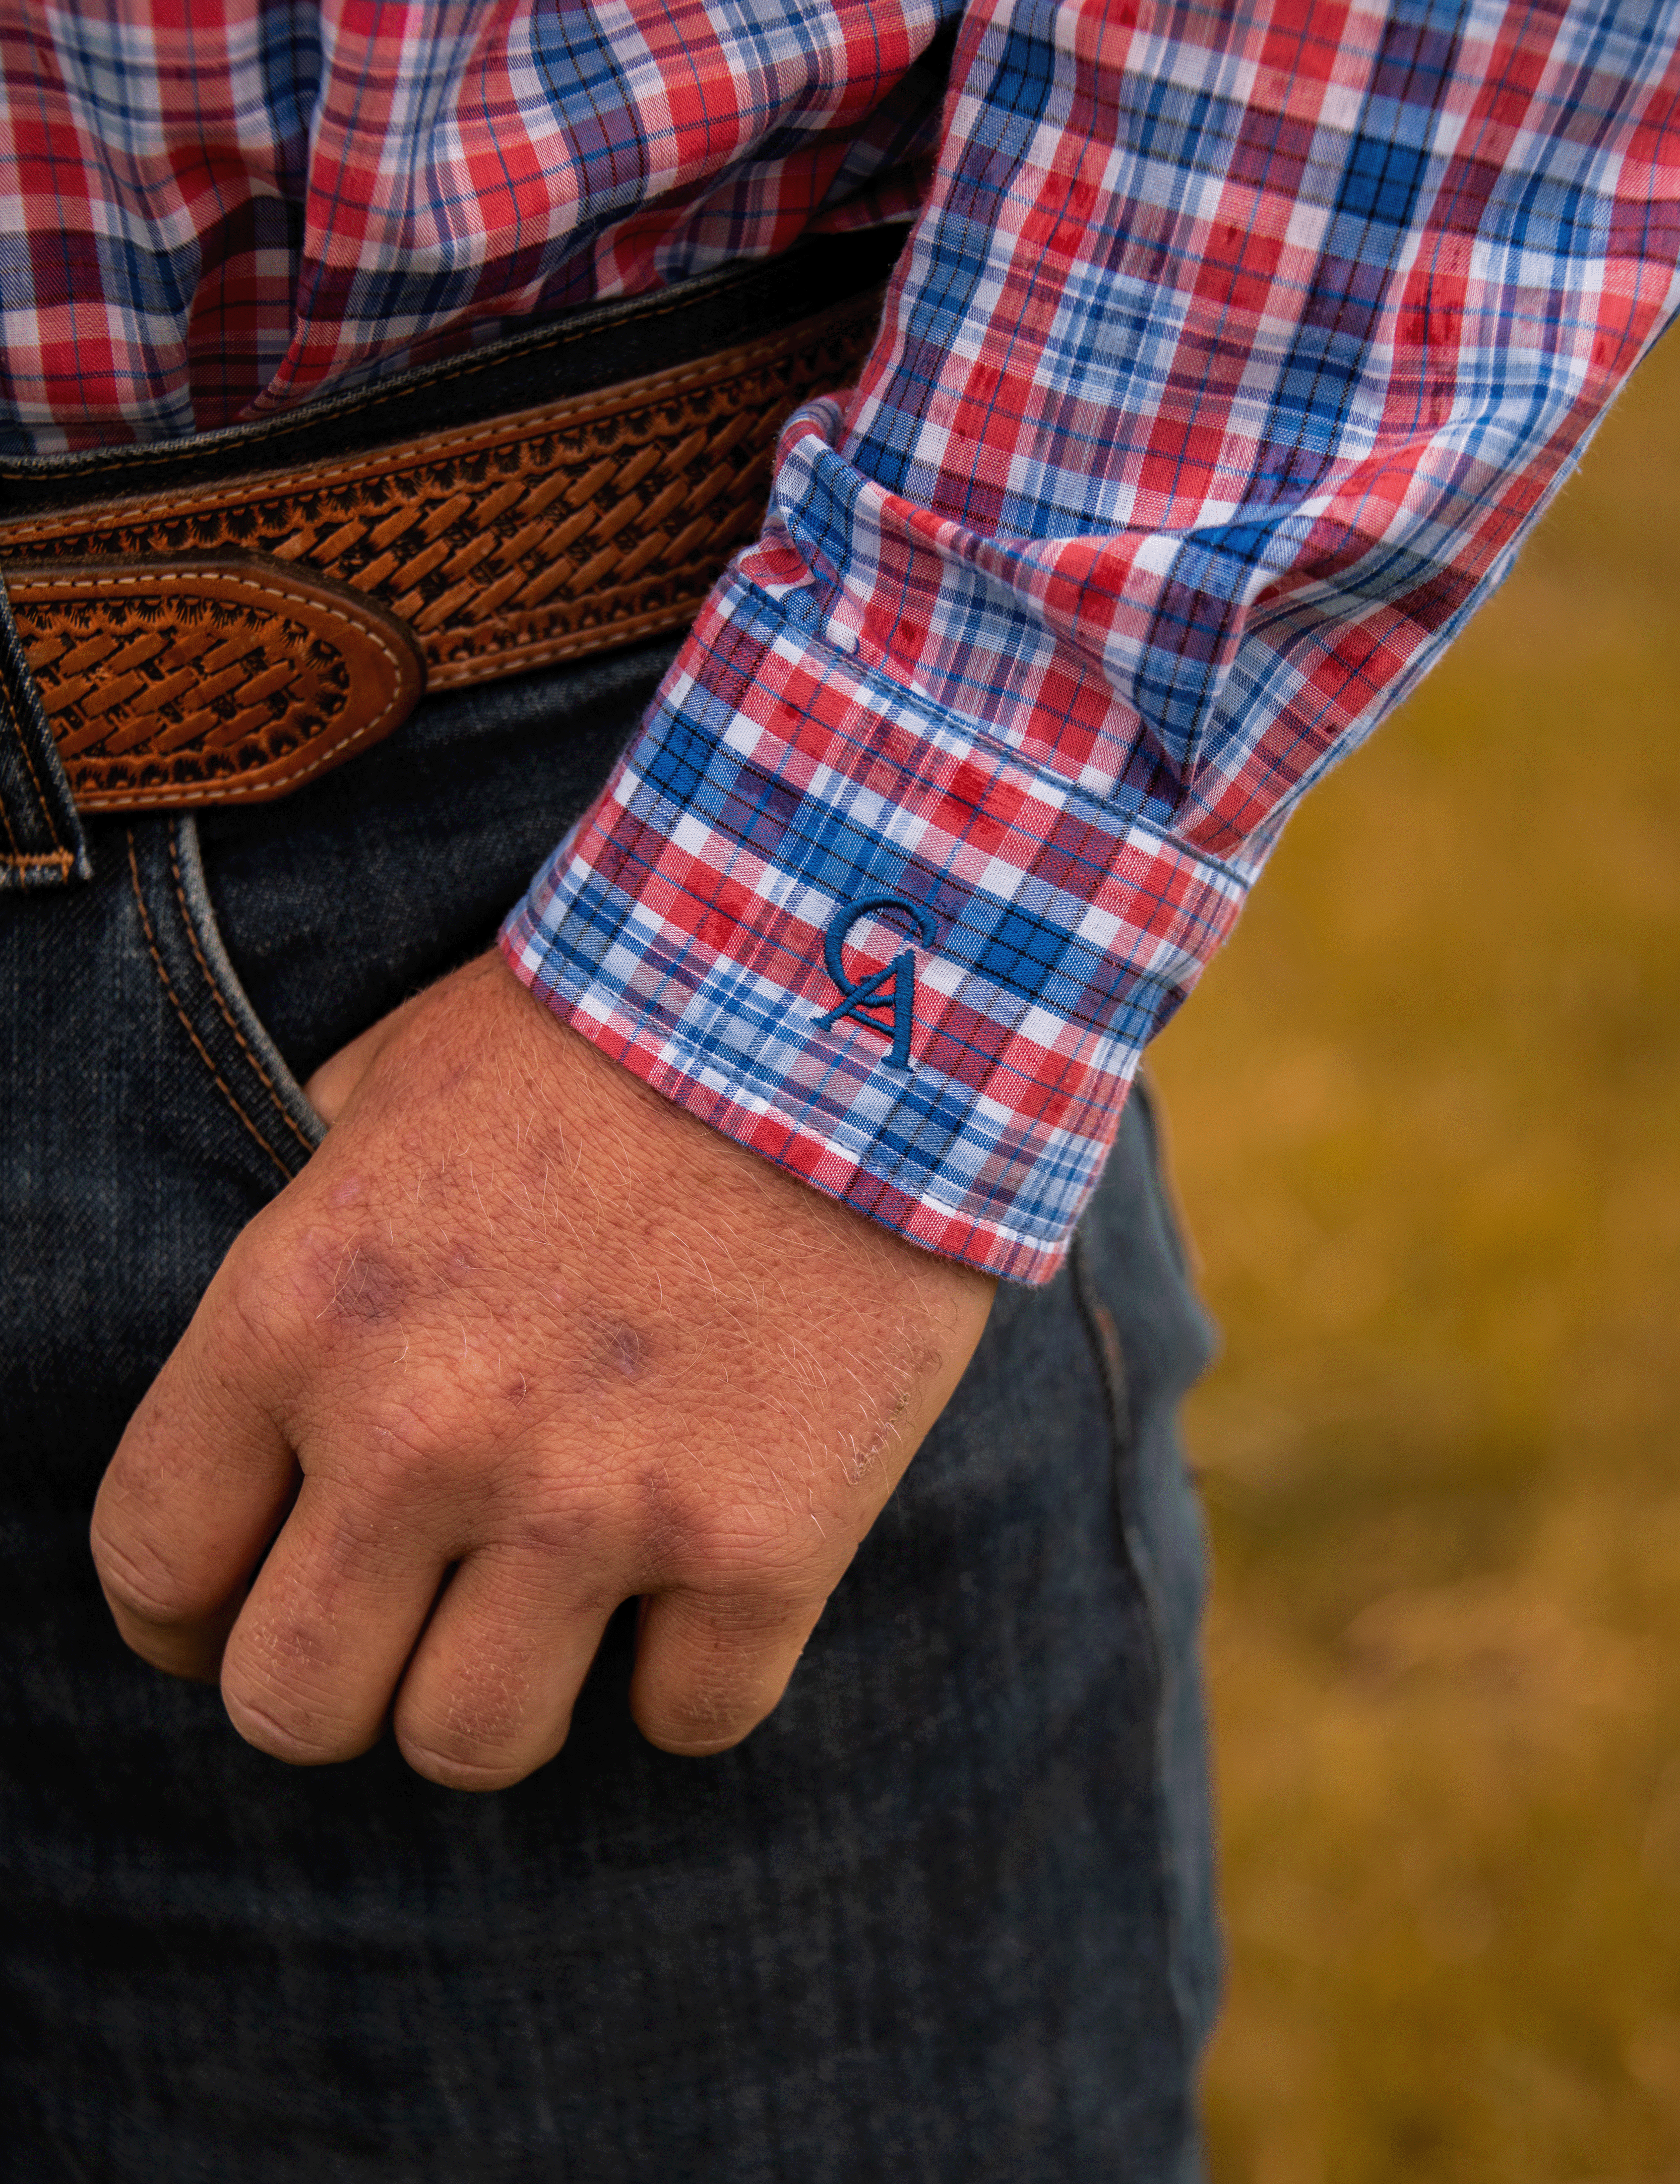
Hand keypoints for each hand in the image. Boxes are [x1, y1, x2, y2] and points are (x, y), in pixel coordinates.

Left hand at [91, 953, 994, 1787]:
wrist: (848, 999)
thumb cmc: (613, 1030)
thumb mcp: (394, 1086)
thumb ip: (311, 1231)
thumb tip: (292, 1353)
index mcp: (302, 1314)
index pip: (157, 1561)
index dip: (183, 1619)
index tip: (233, 1616)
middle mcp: (424, 1433)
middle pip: (297, 1704)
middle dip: (336, 1687)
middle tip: (403, 1628)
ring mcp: (596, 1502)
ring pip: (471, 1742)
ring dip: (502, 1695)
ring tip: (557, 1610)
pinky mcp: (761, 1544)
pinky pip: (686, 1719)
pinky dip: (688, 1672)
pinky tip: (706, 1580)